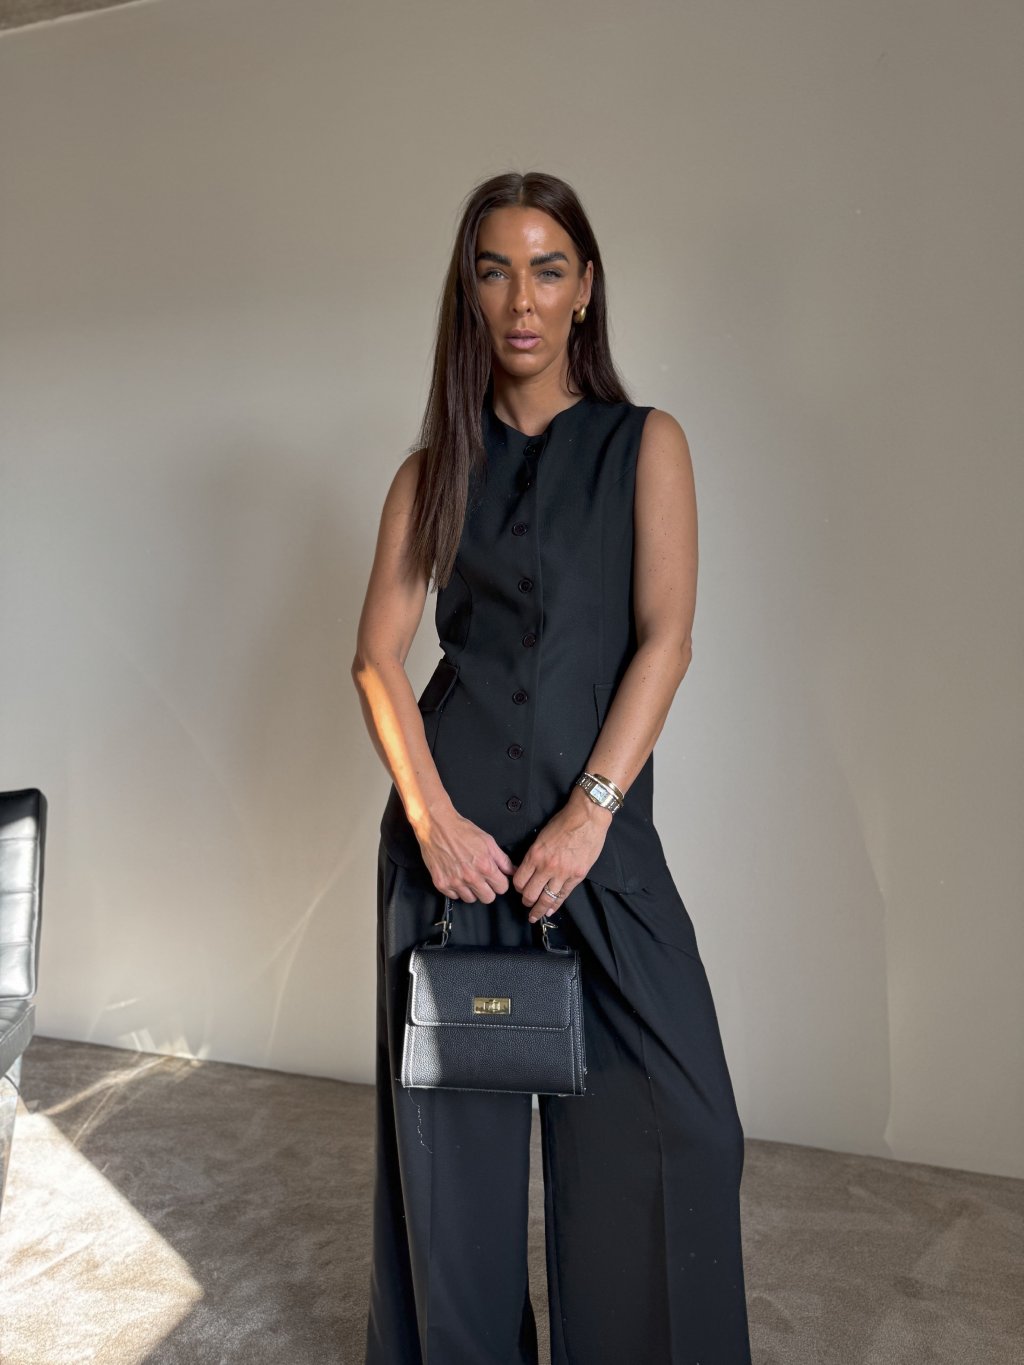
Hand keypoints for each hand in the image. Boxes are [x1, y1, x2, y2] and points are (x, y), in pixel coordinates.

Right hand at [416, 804, 516, 903]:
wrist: (436, 826)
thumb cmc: (462, 830)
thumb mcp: (488, 841)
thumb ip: (502, 859)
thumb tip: (512, 871)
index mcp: (485, 867)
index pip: (502, 888)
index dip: (500, 882)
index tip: (495, 878)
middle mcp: (471, 877)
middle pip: (488, 898)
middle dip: (488, 890)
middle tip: (482, 879)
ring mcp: (455, 882)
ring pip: (470, 900)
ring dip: (471, 891)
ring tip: (467, 877)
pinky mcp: (441, 884)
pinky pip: (454, 896)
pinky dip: (456, 889)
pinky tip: (456, 877)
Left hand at [514, 786, 612, 920]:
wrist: (587, 818)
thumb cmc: (564, 822)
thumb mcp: (541, 836)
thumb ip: (534, 854)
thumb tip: (529, 868)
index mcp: (535, 855)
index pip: (519, 880)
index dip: (517, 888)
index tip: (519, 889)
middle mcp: (546, 867)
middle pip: (530, 893)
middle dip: (526, 901)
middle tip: (526, 904)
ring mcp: (562, 873)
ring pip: (546, 899)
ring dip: (539, 909)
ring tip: (535, 915)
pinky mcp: (577, 876)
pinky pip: (563, 896)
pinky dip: (555, 905)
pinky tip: (550, 911)